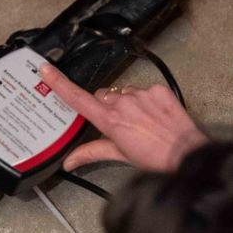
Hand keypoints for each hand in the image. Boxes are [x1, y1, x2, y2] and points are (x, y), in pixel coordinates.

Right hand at [38, 62, 206, 172]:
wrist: (186, 153)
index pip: (78, 98)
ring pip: (123, 93)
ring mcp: (141, 94)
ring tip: (140, 123)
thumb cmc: (154, 158)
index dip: (59, 83)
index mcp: (110, 120)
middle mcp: (123, 102)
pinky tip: (153, 115)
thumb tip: (69, 161)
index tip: (46, 70)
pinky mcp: (158, 89)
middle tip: (118, 125)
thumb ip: (91, 153)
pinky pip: (144, 90)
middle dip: (105, 106)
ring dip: (126, 103)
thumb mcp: (120, 155)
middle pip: (102, 96)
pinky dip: (145, 100)